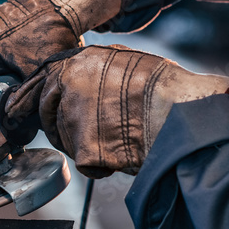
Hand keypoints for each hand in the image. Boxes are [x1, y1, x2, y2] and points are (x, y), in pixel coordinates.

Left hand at [1, 45, 228, 177]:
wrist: (181, 113)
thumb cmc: (164, 88)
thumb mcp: (126, 63)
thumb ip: (97, 71)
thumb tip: (87, 80)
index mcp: (76, 63)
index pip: (46, 84)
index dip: (48, 101)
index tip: (47, 111)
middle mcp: (67, 87)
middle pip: (50, 115)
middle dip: (63, 127)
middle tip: (88, 134)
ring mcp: (71, 119)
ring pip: (68, 140)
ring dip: (87, 144)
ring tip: (119, 138)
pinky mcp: (82, 149)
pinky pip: (86, 163)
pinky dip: (101, 165)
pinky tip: (123, 155)